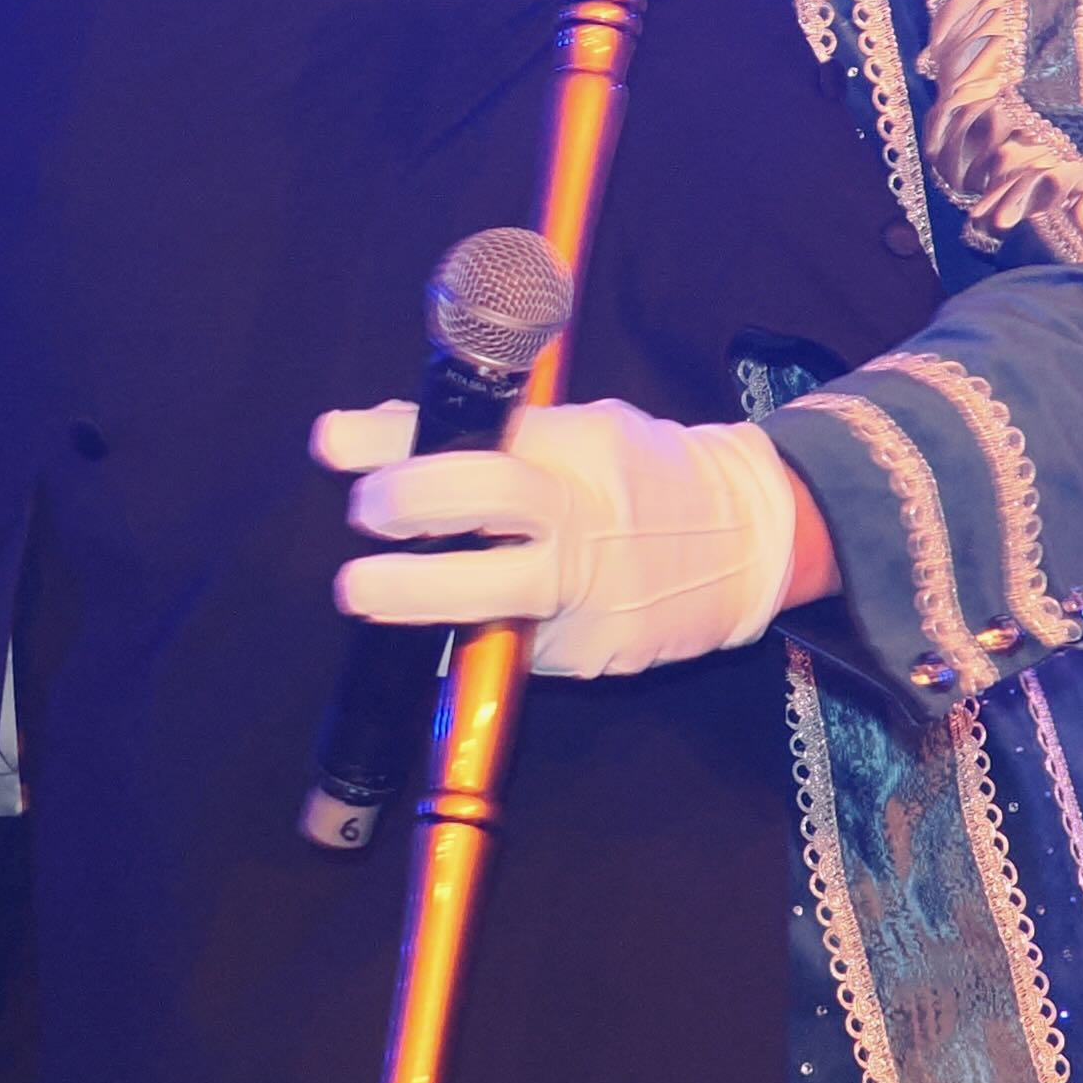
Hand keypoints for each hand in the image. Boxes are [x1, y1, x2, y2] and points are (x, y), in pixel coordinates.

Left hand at [316, 395, 803, 679]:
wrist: (749, 542)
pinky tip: (454, 626)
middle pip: (488, 494)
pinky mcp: (594, 651)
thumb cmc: (648, 476)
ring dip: (415, 592)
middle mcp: (585, 511)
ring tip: (361, 591)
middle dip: (410, 500)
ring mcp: (591, 588)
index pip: (479, 431)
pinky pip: (519, 645)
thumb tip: (394, 433)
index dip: (395, 435)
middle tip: (363, 512)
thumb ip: (500, 438)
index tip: (333, 441)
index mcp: (579, 446)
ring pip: (493, 592)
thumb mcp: (582, 432)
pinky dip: (477, 633)